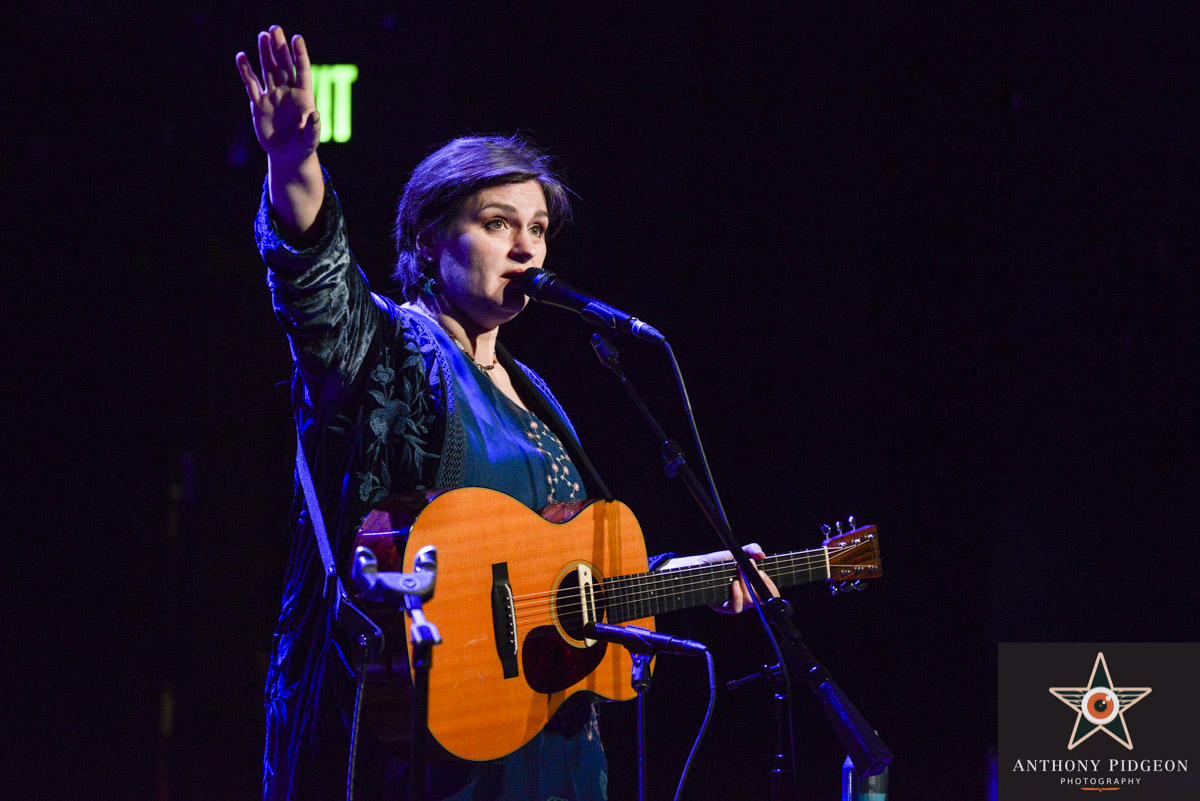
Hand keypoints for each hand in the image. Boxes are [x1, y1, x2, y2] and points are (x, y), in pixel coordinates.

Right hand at [235, 26, 319, 164]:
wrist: (287, 155)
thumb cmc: (303, 147)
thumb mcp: (310, 140)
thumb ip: (313, 129)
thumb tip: (316, 115)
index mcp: (304, 97)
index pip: (303, 71)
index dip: (300, 55)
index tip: (297, 38)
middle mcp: (288, 92)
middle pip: (284, 66)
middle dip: (279, 48)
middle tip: (275, 29)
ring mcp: (273, 96)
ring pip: (268, 70)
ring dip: (265, 53)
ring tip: (263, 35)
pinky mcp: (259, 104)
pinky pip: (251, 85)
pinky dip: (246, 71)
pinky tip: (241, 57)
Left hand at [669, 544, 780, 614]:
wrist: (702, 566)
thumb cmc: (722, 561)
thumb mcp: (738, 552)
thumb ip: (752, 549)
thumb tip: (762, 554)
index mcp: (755, 586)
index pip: (771, 594)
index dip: (771, 587)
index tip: (763, 573)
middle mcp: (748, 597)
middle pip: (762, 599)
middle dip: (760, 584)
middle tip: (755, 570)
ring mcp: (738, 603)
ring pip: (750, 601)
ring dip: (747, 584)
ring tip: (739, 570)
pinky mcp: (726, 607)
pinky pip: (737, 608)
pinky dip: (737, 595)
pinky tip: (734, 583)